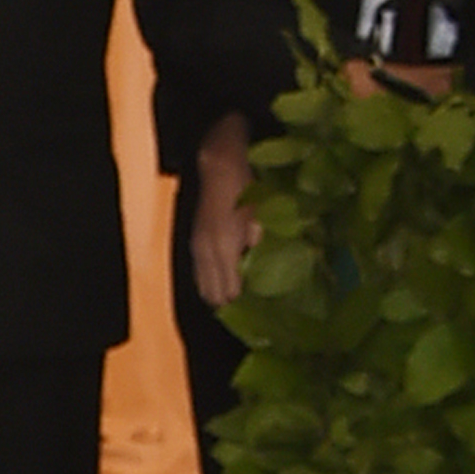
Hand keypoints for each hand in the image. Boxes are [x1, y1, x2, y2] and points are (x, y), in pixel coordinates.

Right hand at [188, 112, 260, 311]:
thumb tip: (279, 269)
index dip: (247, 305)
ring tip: (245, 299)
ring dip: (222, 294)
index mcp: (224, 248)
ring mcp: (198, 249)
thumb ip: (267, 245)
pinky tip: (229, 281)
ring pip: (204, 287)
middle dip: (234, 306)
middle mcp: (206, 254)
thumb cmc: (246, 185)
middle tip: (258, 310)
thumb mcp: (265, 214)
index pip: (231, 293)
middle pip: (214, 297)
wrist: (219, 161)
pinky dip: (214, 282)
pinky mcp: (195, 242)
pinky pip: (201, 275)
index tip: (267, 312)